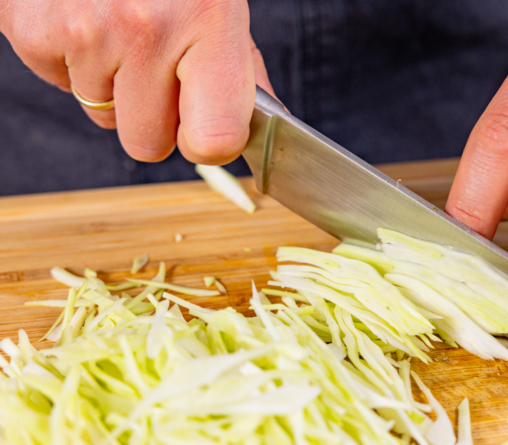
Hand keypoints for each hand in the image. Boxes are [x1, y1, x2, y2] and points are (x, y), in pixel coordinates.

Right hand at [0, 0, 273, 164]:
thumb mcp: (221, 7)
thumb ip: (240, 74)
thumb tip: (252, 132)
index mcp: (207, 22)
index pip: (214, 140)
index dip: (207, 143)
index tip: (203, 127)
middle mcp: (147, 28)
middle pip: (147, 146)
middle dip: (153, 119)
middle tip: (156, 67)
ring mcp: (86, 29)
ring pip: (103, 118)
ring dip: (112, 86)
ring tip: (119, 31)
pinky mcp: (34, 29)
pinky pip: (61, 86)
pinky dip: (72, 63)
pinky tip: (86, 20)